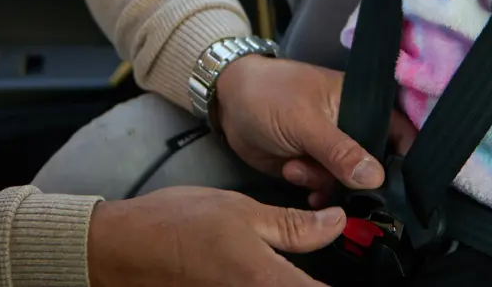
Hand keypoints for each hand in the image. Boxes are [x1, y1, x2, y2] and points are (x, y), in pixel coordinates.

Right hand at [87, 186, 342, 286]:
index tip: (371, 274)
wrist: (120, 251)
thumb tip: (336, 225)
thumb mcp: (242, 211)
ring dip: (295, 282)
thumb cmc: (175, 226)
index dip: (353, 283)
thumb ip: (294, 226)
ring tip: (296, 268)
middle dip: (316, 281)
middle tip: (325, 267)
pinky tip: (272, 277)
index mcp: (269, 283)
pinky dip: (274, 284)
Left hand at [214, 56, 415, 207]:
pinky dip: (318, 192)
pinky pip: (328, 189)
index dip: (405, 162)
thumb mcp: (305, 120)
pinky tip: (302, 186)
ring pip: (350, 182)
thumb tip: (376, 178)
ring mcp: (334, 150)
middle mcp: (353, 128)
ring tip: (297, 167)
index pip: (400, 134)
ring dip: (326, 183)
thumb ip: (340, 150)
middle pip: (377, 166)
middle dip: (359, 182)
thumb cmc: (269, 95)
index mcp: (362, 104)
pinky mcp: (315, 166)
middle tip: (333, 182)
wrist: (228, 103)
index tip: (399, 188)